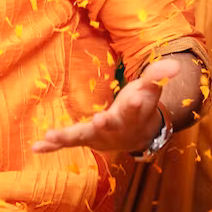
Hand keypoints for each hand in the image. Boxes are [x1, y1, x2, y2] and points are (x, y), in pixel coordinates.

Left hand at [33, 57, 179, 153]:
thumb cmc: (140, 107)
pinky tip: (36, 147)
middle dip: (106, 123)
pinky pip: (67, 143)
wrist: (136, 136)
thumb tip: (175, 64)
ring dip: (69, 136)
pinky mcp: (84, 139)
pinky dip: (51, 147)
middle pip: (111, 125)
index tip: (139, 96)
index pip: (139, 108)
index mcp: (134, 114)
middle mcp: (116, 128)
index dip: (139, 102)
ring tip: (53, 135)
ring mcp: (98, 136)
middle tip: (101, 119)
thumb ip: (158, 77)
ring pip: (83, 137)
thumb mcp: (150, 89)